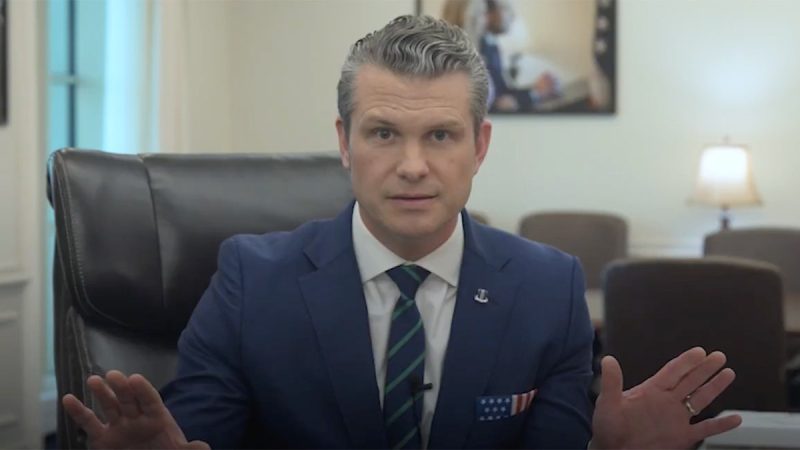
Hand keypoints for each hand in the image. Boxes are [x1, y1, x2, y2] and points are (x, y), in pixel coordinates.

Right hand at [62, 370, 207, 449]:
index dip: (143, 390)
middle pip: (129, 399)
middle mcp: (137, 418)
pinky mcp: (102, 438)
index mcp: (157, 417)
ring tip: (94, 380)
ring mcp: (119, 425)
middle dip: (122, 387)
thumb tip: (203, 448)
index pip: (150, 400)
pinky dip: (79, 411)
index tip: (136, 379)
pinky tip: (68, 398)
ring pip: (109, 406)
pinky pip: (89, 423)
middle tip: (114, 375)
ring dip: (102, 393)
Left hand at [592, 347, 742, 448]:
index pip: (672, 372)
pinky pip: (706, 429)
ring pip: (700, 399)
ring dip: (714, 387)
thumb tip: (607, 359)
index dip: (686, 361)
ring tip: (729, 373)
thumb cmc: (607, 427)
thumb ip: (611, 382)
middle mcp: (667, 402)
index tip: (700, 351)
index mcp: (651, 391)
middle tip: (720, 355)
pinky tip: (736, 419)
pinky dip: (721, 425)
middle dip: (705, 368)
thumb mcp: (608, 403)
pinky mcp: (682, 437)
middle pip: (690, 381)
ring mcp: (676, 419)